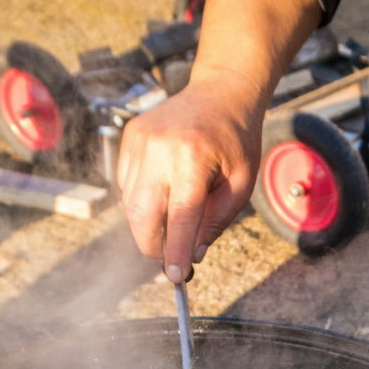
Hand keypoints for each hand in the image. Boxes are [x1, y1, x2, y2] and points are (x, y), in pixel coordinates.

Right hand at [115, 0, 319, 280]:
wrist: (220, 92)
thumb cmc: (236, 140)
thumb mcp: (242, 183)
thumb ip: (216, 220)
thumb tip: (191, 254)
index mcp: (192, 158)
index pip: (179, 217)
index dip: (174, 252)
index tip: (174, 277)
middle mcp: (159, 148)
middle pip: (143, 215)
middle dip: (154, 245)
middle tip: (170, 257)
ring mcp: (139, 141)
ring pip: (131, 204)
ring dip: (149, 222)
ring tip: (176, 213)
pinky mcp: (128, 138)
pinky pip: (126, 185)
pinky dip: (142, 199)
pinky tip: (164, 188)